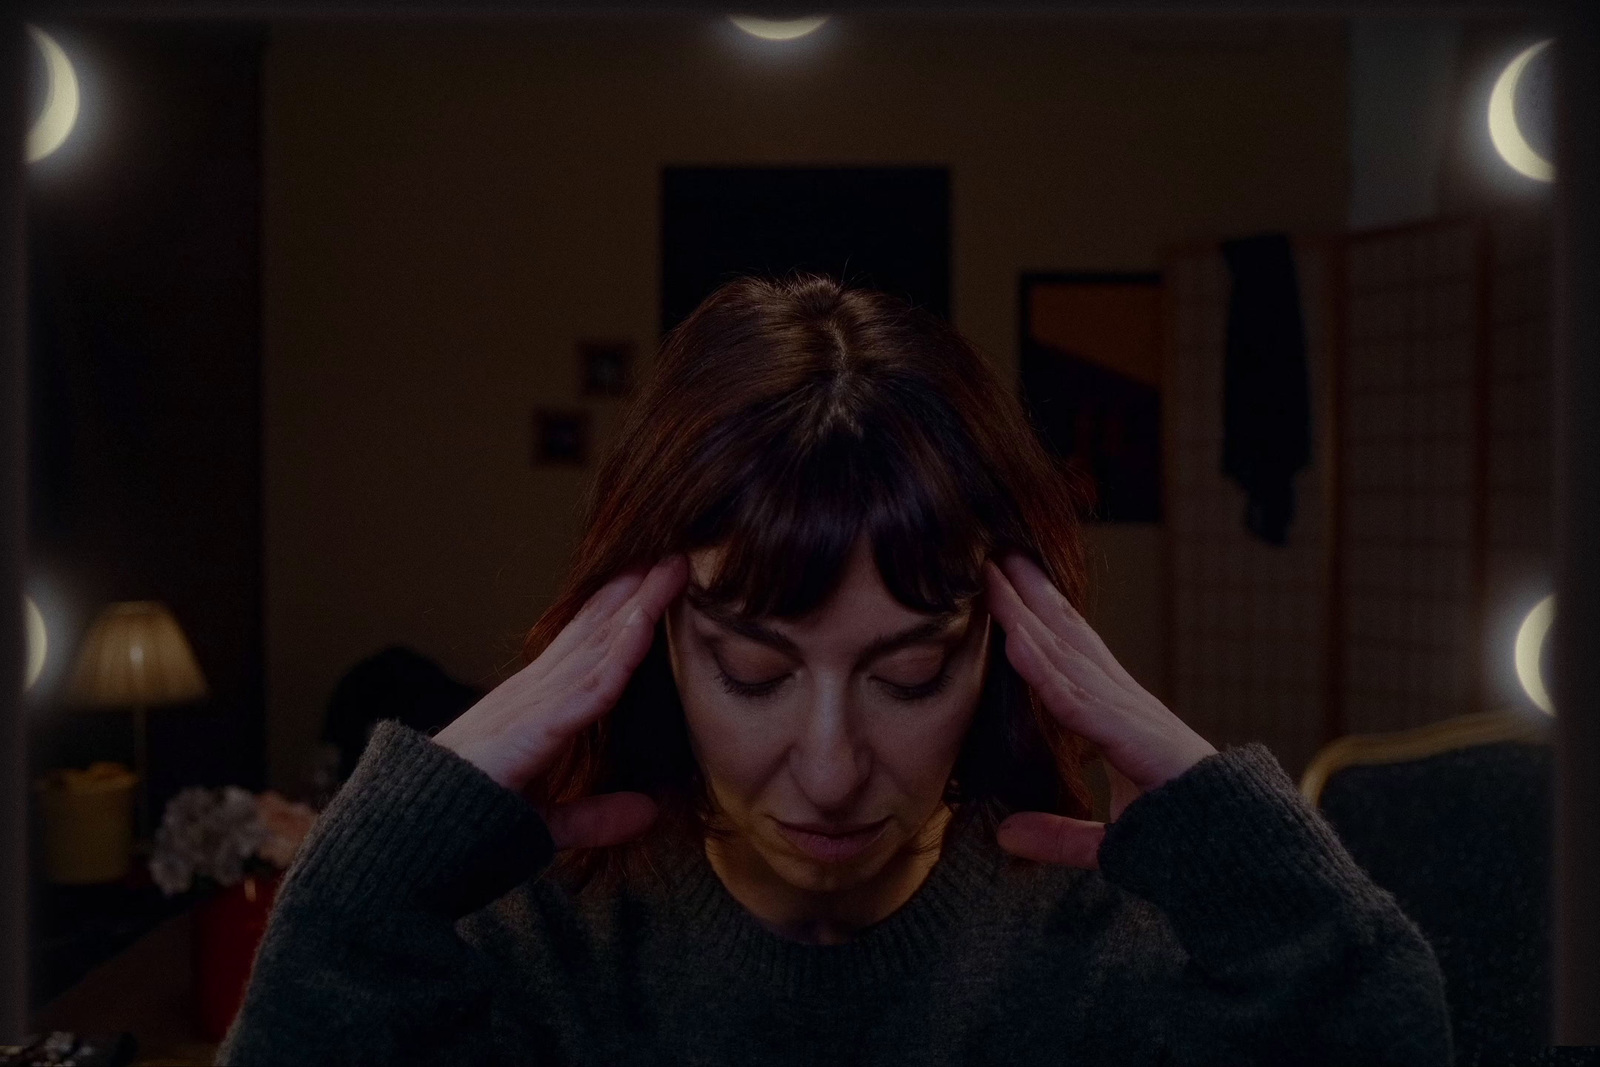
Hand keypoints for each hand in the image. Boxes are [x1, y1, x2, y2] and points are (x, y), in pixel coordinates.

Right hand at [433, 555, 688, 850]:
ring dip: (638, 606)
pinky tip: (646, 623)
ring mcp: (532, 705)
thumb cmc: (467, 829)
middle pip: (593, 633)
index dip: (617, 615)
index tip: (652, 582)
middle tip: (672, 552)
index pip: (582, 651)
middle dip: (633, 592)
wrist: (410, 842)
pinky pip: (590, 685)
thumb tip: (649, 810)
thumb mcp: (547, 822)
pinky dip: (620, 652)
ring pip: (598, 647)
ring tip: (672, 566)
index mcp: (531, 710)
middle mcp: (532, 695)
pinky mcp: (536, 727)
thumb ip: (596, 816)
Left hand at [982, 553, 1216, 868]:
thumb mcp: (1107, 840)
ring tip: (993, 575)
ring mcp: (1128, 716)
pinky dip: (1042, 668)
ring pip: (1065, 656)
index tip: (1009, 585)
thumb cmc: (1183, 839)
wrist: (1240, 852)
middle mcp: (1124, 704)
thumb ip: (1057, 835)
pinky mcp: (1131, 739)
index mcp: (1121, 718)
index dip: (1042, 619)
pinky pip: (1074, 699)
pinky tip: (1014, 639)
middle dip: (1032, 595)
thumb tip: (1005, 835)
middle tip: (994, 551)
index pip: (1075, 656)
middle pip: (1069, 637)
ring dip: (1026, 615)